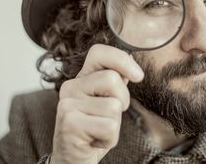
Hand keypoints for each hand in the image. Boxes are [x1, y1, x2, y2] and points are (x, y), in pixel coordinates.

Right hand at [51, 44, 143, 163]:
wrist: (73, 160)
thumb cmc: (93, 130)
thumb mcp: (105, 103)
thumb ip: (114, 83)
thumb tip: (130, 61)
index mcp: (81, 79)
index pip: (99, 52)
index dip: (122, 59)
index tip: (137, 76)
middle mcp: (70, 87)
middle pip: (112, 79)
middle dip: (122, 100)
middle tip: (109, 116)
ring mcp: (68, 105)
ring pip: (114, 106)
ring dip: (115, 124)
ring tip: (99, 130)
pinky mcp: (70, 123)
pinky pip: (109, 127)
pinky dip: (110, 139)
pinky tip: (95, 141)